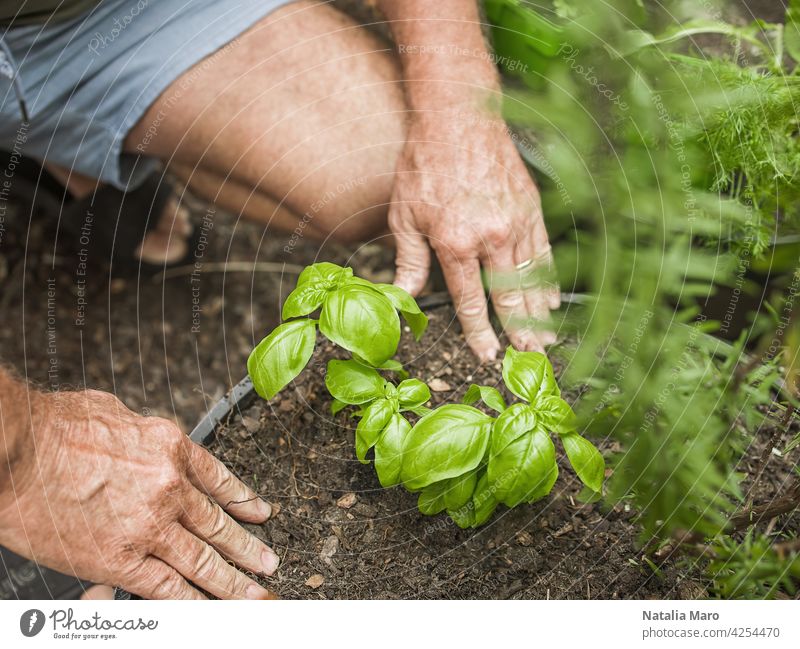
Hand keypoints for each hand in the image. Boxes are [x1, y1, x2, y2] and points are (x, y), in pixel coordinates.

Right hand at [0, 389, 278, 599]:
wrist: (17, 451)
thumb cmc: (55, 426)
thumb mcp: (116, 413)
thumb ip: (142, 435)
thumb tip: (148, 444)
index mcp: (171, 448)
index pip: (219, 480)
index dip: (243, 500)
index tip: (259, 513)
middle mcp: (170, 487)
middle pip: (217, 523)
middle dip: (247, 546)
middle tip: (268, 561)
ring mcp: (150, 526)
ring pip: (202, 560)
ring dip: (233, 579)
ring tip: (256, 590)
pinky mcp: (121, 559)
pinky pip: (167, 587)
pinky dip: (193, 601)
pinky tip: (210, 608)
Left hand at [389, 113, 559, 360]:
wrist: (456, 114)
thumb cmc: (423, 163)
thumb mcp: (404, 215)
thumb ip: (409, 262)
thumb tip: (402, 299)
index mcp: (456, 243)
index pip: (471, 301)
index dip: (479, 333)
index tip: (488, 355)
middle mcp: (491, 236)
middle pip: (509, 296)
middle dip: (519, 332)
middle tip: (530, 359)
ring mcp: (516, 221)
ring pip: (532, 278)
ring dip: (539, 313)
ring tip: (546, 339)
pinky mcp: (530, 206)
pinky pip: (543, 251)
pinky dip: (549, 278)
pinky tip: (552, 298)